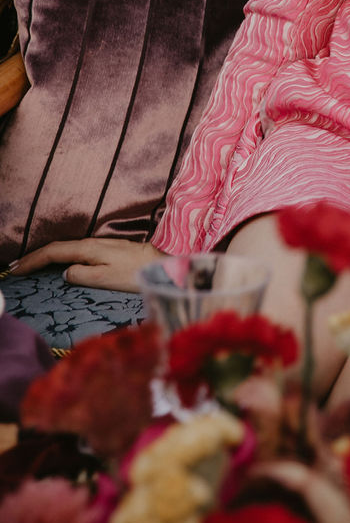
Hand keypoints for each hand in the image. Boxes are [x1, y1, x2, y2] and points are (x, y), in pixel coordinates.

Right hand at [10, 238, 162, 291]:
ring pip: (65, 248)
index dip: (32, 260)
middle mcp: (92, 243)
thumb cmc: (136, 274)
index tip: (14, 270)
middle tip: (13, 267)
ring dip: (45, 255)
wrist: (162, 265)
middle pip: (56, 248)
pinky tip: (56, 262)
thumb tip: (66, 272)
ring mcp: (99, 244)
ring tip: (28, 265)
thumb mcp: (107, 279)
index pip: (54, 253)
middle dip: (33, 256)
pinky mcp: (106, 249)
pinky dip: (59, 256)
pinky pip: (74, 250)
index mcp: (89, 249)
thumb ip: (83, 275)